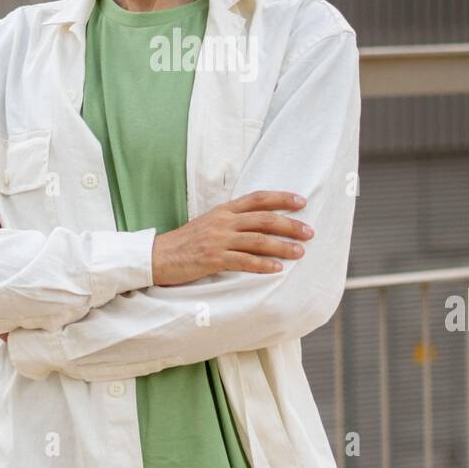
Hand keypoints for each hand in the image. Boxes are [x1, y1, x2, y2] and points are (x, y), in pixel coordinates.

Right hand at [150, 190, 312, 287]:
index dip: (281, 198)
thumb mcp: (209, 223)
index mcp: (223, 210)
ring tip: (300, 252)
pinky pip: (243, 261)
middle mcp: (223, 221)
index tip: (302, 201)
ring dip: (282, 246)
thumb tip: (258, 222)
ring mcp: (218, 240)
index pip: (258, 198)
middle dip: (290, 224)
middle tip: (310, 231)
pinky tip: (277, 269)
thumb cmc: (186, 241)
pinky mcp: (213, 259)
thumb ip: (231, 220)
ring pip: (257, 240)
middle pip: (263, 219)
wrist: (158, 256)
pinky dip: (262, 265)